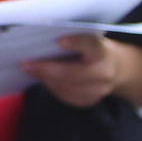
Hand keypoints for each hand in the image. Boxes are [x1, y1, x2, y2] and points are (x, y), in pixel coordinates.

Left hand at [22, 33, 139, 109]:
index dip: (76, 43)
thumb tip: (40, 43)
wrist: (116, 69)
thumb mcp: (88, 39)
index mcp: (103, 52)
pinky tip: (43, 78)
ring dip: (45, 78)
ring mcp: (98, 91)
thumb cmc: (93, 49)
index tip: (60, 40)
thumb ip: (71, 39)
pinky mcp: (89, 101)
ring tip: (29, 70)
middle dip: (46, 69)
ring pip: (65, 87)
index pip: (91, 46)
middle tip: (25, 64)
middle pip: (72, 73)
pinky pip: (65, 96)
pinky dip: (51, 86)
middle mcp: (104, 73)